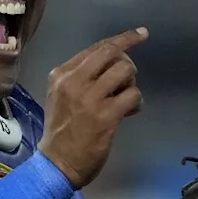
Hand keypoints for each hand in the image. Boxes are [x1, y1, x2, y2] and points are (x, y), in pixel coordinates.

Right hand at [39, 28, 147, 188]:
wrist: (56, 164)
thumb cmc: (61, 131)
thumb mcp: (61, 96)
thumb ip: (82, 77)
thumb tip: (114, 65)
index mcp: (62, 74)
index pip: (97, 47)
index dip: (123, 39)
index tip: (141, 34)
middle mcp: (74, 81)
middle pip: (113, 53)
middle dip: (127, 62)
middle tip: (127, 80)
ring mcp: (90, 98)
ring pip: (125, 71)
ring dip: (131, 84)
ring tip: (125, 100)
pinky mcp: (105, 115)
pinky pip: (133, 95)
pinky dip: (136, 102)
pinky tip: (129, 112)